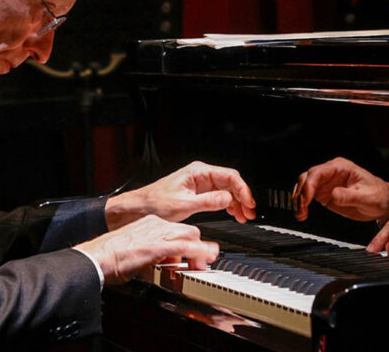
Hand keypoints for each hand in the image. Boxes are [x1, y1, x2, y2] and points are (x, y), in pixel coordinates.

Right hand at [75, 214, 218, 284]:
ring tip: (203, 264)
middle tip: (201, 261)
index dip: (188, 241)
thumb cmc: (109, 255)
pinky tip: (202, 260)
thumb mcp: (136, 249)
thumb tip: (165, 263)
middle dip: (198, 246)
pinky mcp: (159, 246)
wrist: (97, 256)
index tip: (191, 253)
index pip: (176, 228)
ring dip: (201, 251)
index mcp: (149, 223)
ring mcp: (158, 234)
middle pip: (188, 230)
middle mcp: (156, 225)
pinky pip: (185, 247)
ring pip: (191, 236)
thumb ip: (153, 253)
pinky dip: (198, 253)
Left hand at [105, 161, 255, 229]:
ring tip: (243, 216)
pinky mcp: (198, 194)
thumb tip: (227, 199)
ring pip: (226, 190)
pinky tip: (233, 214)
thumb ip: (207, 202)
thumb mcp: (183, 205)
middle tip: (250, 212)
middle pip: (231, 183)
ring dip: (236, 203)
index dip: (242, 190)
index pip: (230, 176)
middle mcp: (200, 175)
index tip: (248, 203)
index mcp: (198, 172)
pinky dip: (227, 205)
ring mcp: (200, 184)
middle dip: (242, 197)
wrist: (139, 209)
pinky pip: (218, 197)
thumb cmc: (154, 204)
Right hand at [292, 157, 388, 221]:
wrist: (385, 204)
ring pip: (304, 187)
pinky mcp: (325, 194)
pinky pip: (308, 197)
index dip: (309, 185)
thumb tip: (334, 194)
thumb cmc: (380, 196)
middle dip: (301, 193)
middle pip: (307, 177)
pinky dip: (303, 205)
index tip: (306, 199)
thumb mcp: (368, 197)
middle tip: (301, 208)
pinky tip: (303, 214)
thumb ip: (350, 196)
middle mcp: (331, 173)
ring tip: (301, 214)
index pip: (318, 172)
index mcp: (341, 167)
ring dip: (299, 200)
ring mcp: (326, 183)